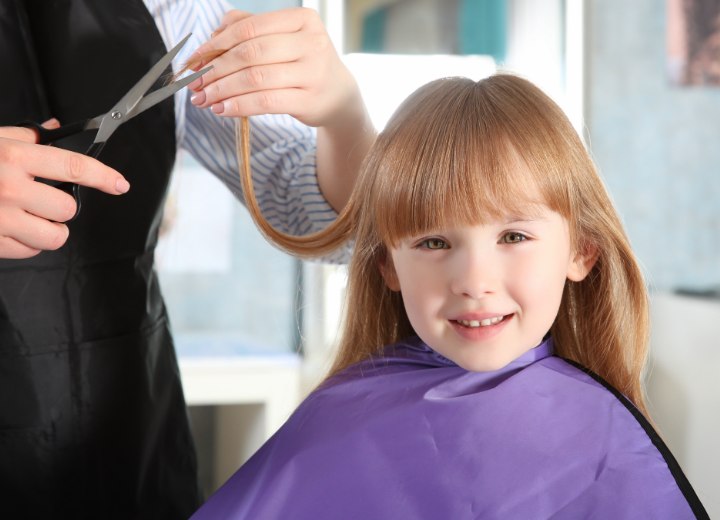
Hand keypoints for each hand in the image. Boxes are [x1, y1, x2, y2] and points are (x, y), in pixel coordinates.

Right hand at [0, 121, 129, 258]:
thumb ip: (24, 137)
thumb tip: (54, 128)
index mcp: (12, 157)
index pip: (72, 166)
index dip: (103, 176)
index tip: (120, 184)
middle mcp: (8, 188)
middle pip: (67, 208)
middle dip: (60, 206)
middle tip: (39, 199)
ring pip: (54, 236)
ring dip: (49, 229)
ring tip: (29, 217)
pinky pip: (30, 251)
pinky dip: (27, 244)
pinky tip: (10, 229)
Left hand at [188, 7, 375, 211]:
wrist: (338, 94)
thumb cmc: (302, 63)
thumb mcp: (283, 38)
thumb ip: (249, 28)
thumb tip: (210, 38)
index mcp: (302, 20)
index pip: (248, 28)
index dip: (216, 44)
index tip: (194, 60)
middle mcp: (311, 43)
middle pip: (250, 53)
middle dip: (216, 69)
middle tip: (195, 82)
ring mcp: (313, 73)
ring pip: (255, 79)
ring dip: (223, 90)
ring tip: (203, 98)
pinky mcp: (309, 100)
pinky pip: (265, 102)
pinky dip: (239, 105)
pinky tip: (222, 109)